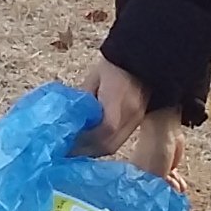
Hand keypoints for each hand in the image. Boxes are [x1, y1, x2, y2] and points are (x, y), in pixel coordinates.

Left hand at [77, 56, 181, 179]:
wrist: (144, 59)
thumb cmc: (114, 65)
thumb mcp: (93, 78)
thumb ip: (83, 100)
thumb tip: (68, 121)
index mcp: (118, 97)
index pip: (104, 127)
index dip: (84, 139)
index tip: (66, 142)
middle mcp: (131, 112)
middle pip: (108, 143)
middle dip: (85, 150)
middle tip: (67, 152)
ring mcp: (137, 119)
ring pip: (113, 146)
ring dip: (93, 150)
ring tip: (76, 150)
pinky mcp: (138, 122)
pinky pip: (118, 141)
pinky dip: (102, 145)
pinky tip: (90, 144)